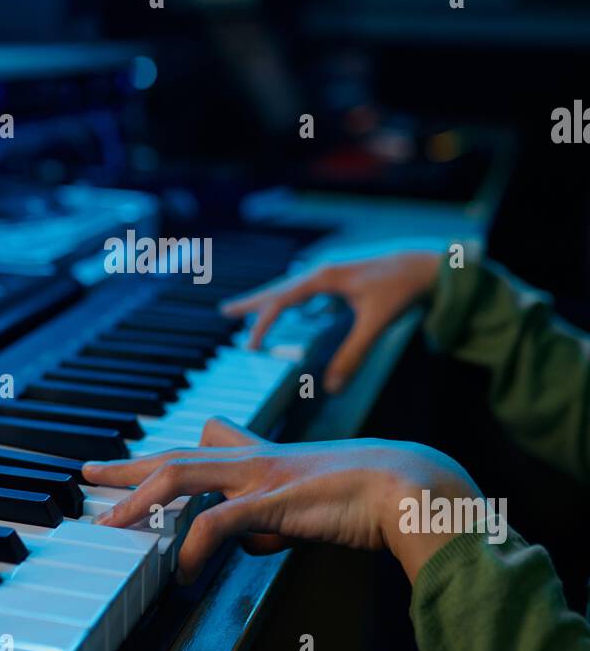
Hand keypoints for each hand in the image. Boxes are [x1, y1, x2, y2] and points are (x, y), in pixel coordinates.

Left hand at [83, 430, 481, 586]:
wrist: (414, 485)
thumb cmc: (374, 496)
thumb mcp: (312, 508)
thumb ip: (272, 522)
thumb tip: (244, 542)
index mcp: (268, 458)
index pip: (206, 444)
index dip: (166, 454)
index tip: (135, 461)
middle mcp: (258, 460)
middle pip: (177, 456)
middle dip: (130, 467)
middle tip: (89, 474)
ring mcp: (264, 478)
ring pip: (184, 475)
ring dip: (141, 500)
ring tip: (109, 524)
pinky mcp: (276, 502)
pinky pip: (221, 522)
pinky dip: (196, 546)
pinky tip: (182, 571)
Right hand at [221, 248, 441, 390]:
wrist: (426, 263)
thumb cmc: (401, 288)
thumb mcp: (375, 323)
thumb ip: (353, 355)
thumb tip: (332, 387)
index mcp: (324, 277)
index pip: (282, 300)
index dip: (263, 324)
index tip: (249, 346)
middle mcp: (321, 271)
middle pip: (277, 288)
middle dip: (252, 303)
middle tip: (224, 311)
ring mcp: (329, 272)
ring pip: (288, 287)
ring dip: (268, 300)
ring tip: (245, 311)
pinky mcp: (339, 277)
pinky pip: (302, 290)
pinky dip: (287, 300)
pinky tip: (287, 309)